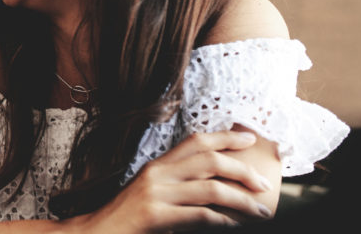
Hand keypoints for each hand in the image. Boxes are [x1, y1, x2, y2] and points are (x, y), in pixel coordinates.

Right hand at [71, 131, 273, 233]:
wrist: (96, 232)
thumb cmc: (126, 218)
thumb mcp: (151, 193)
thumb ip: (177, 186)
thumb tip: (216, 187)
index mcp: (157, 165)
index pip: (195, 141)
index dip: (226, 137)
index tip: (250, 137)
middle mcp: (157, 174)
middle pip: (209, 161)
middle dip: (243, 170)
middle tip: (265, 183)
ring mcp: (156, 194)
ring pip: (211, 189)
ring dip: (242, 200)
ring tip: (261, 211)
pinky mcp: (155, 215)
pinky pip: (199, 215)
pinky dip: (223, 220)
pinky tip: (235, 225)